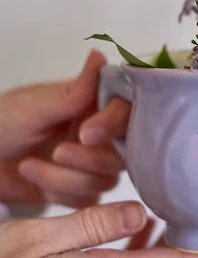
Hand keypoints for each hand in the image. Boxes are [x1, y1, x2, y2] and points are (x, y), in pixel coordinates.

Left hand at [0, 50, 130, 208]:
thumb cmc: (1, 122)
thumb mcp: (35, 105)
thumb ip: (75, 90)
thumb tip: (100, 56)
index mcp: (93, 106)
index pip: (125, 112)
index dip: (112, 124)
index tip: (85, 132)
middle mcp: (100, 134)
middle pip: (123, 154)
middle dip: (88, 159)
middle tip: (57, 152)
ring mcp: (93, 164)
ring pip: (106, 180)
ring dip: (64, 178)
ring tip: (28, 165)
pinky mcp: (82, 190)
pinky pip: (89, 201)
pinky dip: (58, 193)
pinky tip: (33, 177)